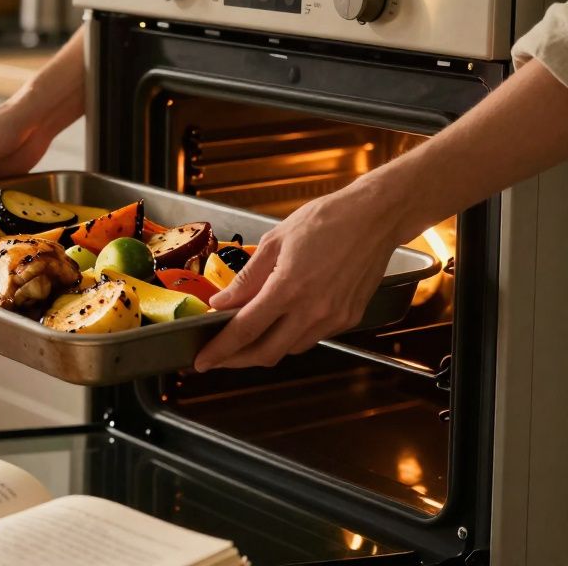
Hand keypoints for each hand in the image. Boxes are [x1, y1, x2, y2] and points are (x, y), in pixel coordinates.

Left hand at [193, 184, 401, 371]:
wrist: (375, 217)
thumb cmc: (324, 220)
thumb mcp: (274, 242)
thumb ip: (246, 279)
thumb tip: (221, 303)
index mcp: (289, 288)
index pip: (245, 330)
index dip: (220, 351)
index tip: (201, 361)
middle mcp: (313, 310)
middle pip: (267, 352)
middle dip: (237, 360)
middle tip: (218, 357)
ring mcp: (334, 317)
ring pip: (290, 348)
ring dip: (265, 348)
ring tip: (246, 336)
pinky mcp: (350, 318)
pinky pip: (312, 338)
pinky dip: (291, 336)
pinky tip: (281, 322)